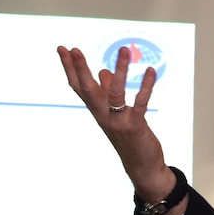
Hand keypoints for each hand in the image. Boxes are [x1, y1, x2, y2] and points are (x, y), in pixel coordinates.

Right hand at [57, 43, 180, 214]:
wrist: (141, 166)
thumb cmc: (128, 138)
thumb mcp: (115, 114)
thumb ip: (107, 92)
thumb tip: (103, 71)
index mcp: (97, 110)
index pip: (78, 86)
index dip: (70, 68)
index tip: (62, 49)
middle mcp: (103, 116)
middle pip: (87, 90)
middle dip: (79, 69)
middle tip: (73, 49)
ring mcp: (118, 121)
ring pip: (115, 93)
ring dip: (120, 70)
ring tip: (124, 49)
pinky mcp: (135, 126)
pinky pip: (140, 102)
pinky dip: (146, 86)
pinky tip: (150, 70)